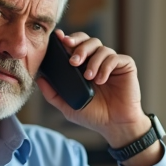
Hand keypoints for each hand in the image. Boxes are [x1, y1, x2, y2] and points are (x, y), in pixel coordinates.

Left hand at [37, 30, 151, 150]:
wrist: (114, 125)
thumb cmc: (93, 116)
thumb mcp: (67, 106)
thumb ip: (52, 93)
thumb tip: (39, 79)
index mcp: (83, 66)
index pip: (75, 45)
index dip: (68, 39)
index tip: (59, 39)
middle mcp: (97, 61)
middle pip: (88, 40)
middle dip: (79, 47)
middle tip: (72, 61)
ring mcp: (112, 63)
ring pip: (101, 47)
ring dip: (92, 60)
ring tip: (88, 77)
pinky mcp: (125, 66)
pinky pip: (115, 58)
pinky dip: (105, 67)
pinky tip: (101, 81)